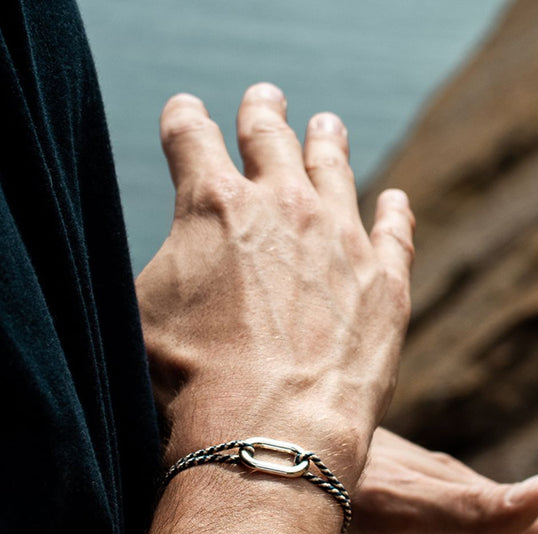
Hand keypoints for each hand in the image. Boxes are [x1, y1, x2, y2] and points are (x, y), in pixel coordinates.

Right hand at [135, 85, 413, 487]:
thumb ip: (164, 264)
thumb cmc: (190, 382)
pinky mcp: (384, 281)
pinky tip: (395, 201)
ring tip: (326, 126)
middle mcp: (282, 203)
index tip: (184, 113)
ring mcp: (341, 238)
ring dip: (325, 142)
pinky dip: (395, 213)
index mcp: (214, 203)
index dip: (183, 120)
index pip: (190, 135)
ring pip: (334, 168)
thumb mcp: (142, 312)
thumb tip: (176, 252)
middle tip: (263, 97)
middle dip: (260, 111)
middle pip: (269, 133)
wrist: (268, 431)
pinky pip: (395, 232)